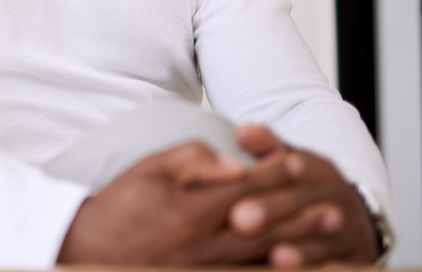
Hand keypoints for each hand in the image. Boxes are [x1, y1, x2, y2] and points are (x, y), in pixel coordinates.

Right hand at [57, 140, 302, 265]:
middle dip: (300, 216)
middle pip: (264, 228)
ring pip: (262, 260)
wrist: (88, 247)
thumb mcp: (148, 170)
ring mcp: (203, 268)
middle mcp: (202, 244)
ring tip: (326, 238)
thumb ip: (191, 160)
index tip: (297, 161)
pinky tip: (295, 267)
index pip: (244, 189)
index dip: (273, 174)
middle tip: (333, 207)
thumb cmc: (118, 205)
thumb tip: (233, 163)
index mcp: (190, 210)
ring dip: (299, 248)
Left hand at [227, 124, 379, 267]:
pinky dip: (326, 271)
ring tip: (275, 256)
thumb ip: (268, 147)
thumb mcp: (293, 162)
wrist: (357, 221)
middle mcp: (338, 201)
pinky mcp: (358, 261)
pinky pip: (341, 268)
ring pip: (324, 242)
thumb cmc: (307, 190)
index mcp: (321, 171)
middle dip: (273, 212)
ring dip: (301, 250)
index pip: (293, 169)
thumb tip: (244, 130)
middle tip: (239, 220)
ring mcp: (350, 234)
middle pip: (304, 205)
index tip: (238, 179)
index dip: (266, 175)